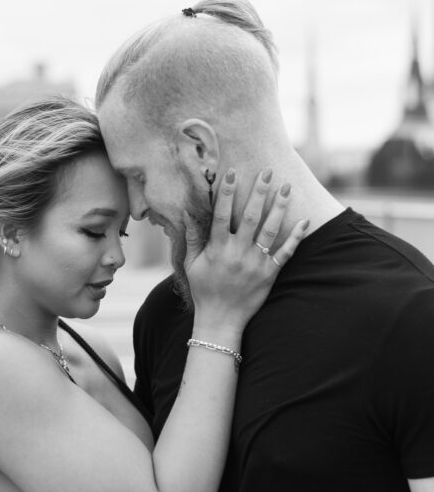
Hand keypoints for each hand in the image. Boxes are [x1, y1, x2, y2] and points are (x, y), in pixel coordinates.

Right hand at [185, 168, 306, 328]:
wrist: (222, 319)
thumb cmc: (204, 290)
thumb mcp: (191, 264)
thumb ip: (193, 237)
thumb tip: (187, 212)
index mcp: (218, 249)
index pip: (222, 215)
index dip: (226, 193)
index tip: (232, 172)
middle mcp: (238, 253)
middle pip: (251, 217)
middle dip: (259, 192)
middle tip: (267, 171)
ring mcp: (256, 264)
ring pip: (270, 230)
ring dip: (279, 207)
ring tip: (286, 187)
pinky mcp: (270, 274)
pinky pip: (286, 253)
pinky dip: (296, 237)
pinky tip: (304, 221)